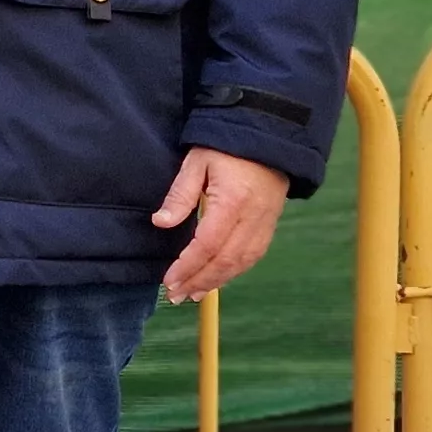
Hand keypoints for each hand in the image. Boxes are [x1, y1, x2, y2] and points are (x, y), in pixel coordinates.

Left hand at [151, 147, 289, 303]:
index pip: (207, 244)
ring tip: (192, 293)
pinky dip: (234, 271)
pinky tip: (217, 279)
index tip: (169, 280)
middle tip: (176, 295)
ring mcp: (265, 223)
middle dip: (199, 281)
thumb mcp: (197, 161)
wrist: (269, 136)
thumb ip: (180, 194)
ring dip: (216, 282)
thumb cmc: (226, 146)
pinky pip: (253, 255)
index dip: (188, 266)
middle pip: (225, 260)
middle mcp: (253, 217)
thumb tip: (160, 222)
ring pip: (242, 262)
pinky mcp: (271, 224)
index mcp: (233, 201)